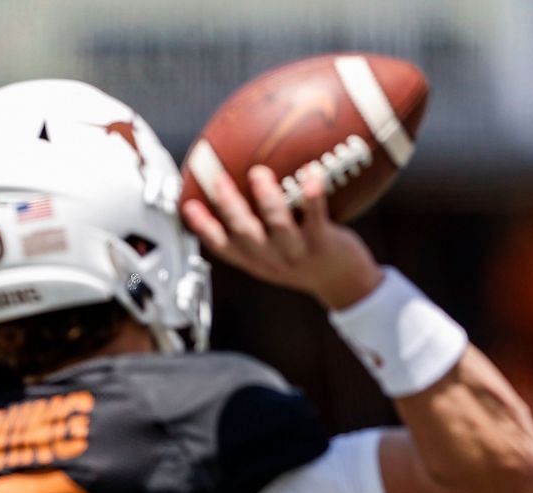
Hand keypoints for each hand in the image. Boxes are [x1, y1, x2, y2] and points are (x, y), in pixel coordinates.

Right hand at [181, 163, 384, 310]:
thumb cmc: (307, 255)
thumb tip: (246, 177)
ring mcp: (298, 254)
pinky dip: (312, 195)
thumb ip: (260, 224)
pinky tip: (311, 171)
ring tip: (259, 173)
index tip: (188, 205)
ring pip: (278, 227)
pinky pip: (316, 217)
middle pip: (245, 234)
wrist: (344, 281)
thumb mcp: (278, 248)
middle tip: (218, 179)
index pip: (223, 247)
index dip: (203, 228)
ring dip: (267, 200)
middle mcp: (272, 260)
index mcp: (256, 261)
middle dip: (229, 208)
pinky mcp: (323, 246)